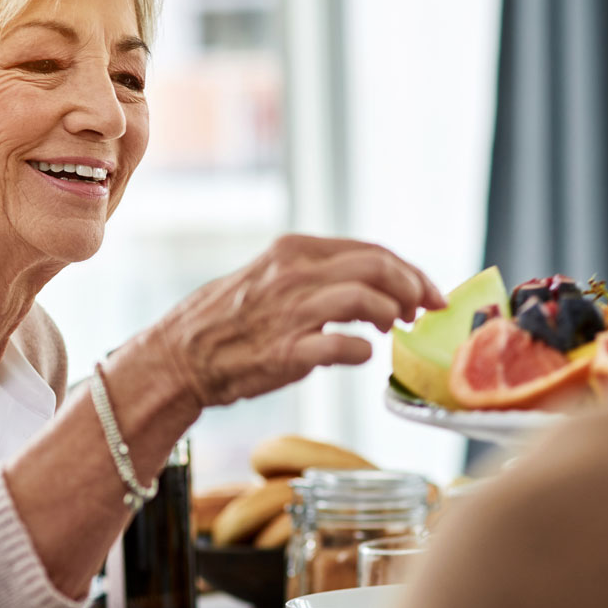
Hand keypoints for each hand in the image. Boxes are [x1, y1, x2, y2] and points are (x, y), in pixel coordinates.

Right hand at [151, 234, 444, 407]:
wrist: (180, 357)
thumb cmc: (228, 321)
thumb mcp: (271, 278)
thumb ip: (316, 276)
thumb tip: (372, 287)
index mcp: (293, 251)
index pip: (371, 250)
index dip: (409, 271)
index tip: (427, 292)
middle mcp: (294, 274)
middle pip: (377, 266)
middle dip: (413, 287)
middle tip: (424, 311)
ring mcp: (291, 312)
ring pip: (366, 298)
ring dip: (391, 315)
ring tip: (391, 330)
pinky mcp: (286, 351)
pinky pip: (343, 345)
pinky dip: (362, 350)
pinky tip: (361, 354)